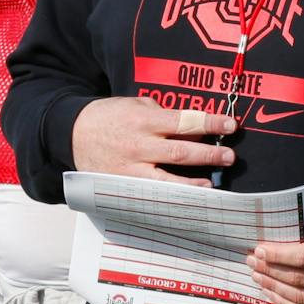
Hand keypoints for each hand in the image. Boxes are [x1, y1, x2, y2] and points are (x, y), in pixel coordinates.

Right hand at [71, 97, 235, 184]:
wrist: (72, 134)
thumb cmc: (109, 116)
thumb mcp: (135, 104)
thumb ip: (162, 114)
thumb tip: (190, 125)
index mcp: (144, 120)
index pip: (183, 121)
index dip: (209, 122)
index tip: (231, 124)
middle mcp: (138, 145)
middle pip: (179, 151)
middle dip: (208, 154)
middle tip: (230, 156)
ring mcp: (130, 169)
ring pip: (166, 179)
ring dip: (193, 182)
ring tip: (213, 184)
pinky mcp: (123, 185)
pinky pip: (151, 194)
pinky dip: (171, 198)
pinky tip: (187, 199)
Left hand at [247, 215, 303, 303]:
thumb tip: (271, 240)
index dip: (278, 255)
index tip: (260, 250)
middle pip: (298, 279)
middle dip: (270, 270)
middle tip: (252, 261)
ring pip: (299, 298)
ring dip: (273, 287)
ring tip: (257, 276)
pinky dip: (285, 303)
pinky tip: (271, 292)